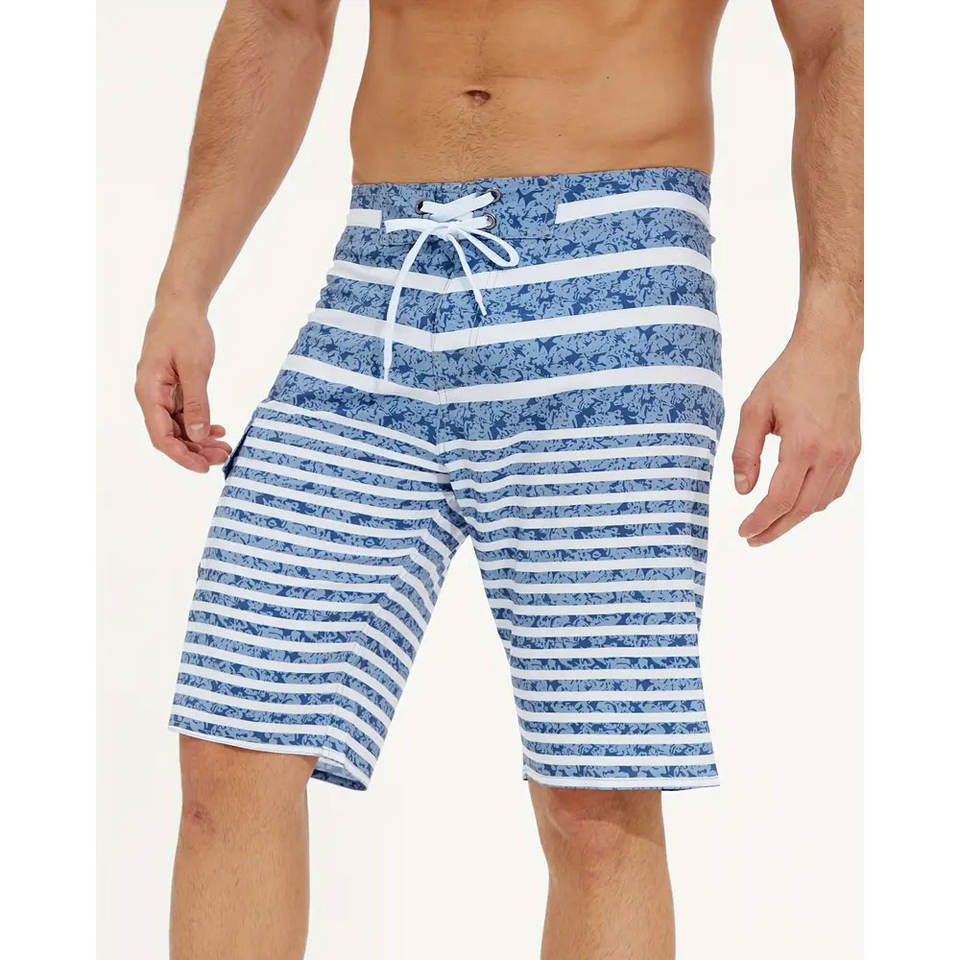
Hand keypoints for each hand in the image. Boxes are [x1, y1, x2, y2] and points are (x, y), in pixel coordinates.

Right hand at [135, 301, 231, 471]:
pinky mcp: (173, 389)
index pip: (162, 436)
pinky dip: (200, 424)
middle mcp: (151, 396)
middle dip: (195, 451)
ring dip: (200, 440)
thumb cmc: (185, 331)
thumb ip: (196, 403)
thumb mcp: (195, 367)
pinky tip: (218, 430)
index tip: (203, 468)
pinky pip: (184, 415)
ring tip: (224, 448)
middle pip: (170, 436)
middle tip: (222, 457)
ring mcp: (162, 394)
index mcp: (149, 392)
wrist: (181, 305)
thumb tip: (197, 435)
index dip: (182, 456)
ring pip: (179, 427)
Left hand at [731, 332, 860, 545]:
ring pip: (821, 502)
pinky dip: (814, 502)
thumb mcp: (754, 410)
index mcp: (804, 445)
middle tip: (753, 538)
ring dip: (795, 518)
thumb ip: (745, 452)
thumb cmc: (789, 376)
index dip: (760, 521)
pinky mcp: (853, 450)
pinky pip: (834, 488)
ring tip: (770, 524)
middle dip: (776, 528)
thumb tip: (743, 490)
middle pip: (802, 509)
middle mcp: (831, 454)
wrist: (830, 351)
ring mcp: (846, 454)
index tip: (743, 532)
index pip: (780, 499)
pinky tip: (795, 503)